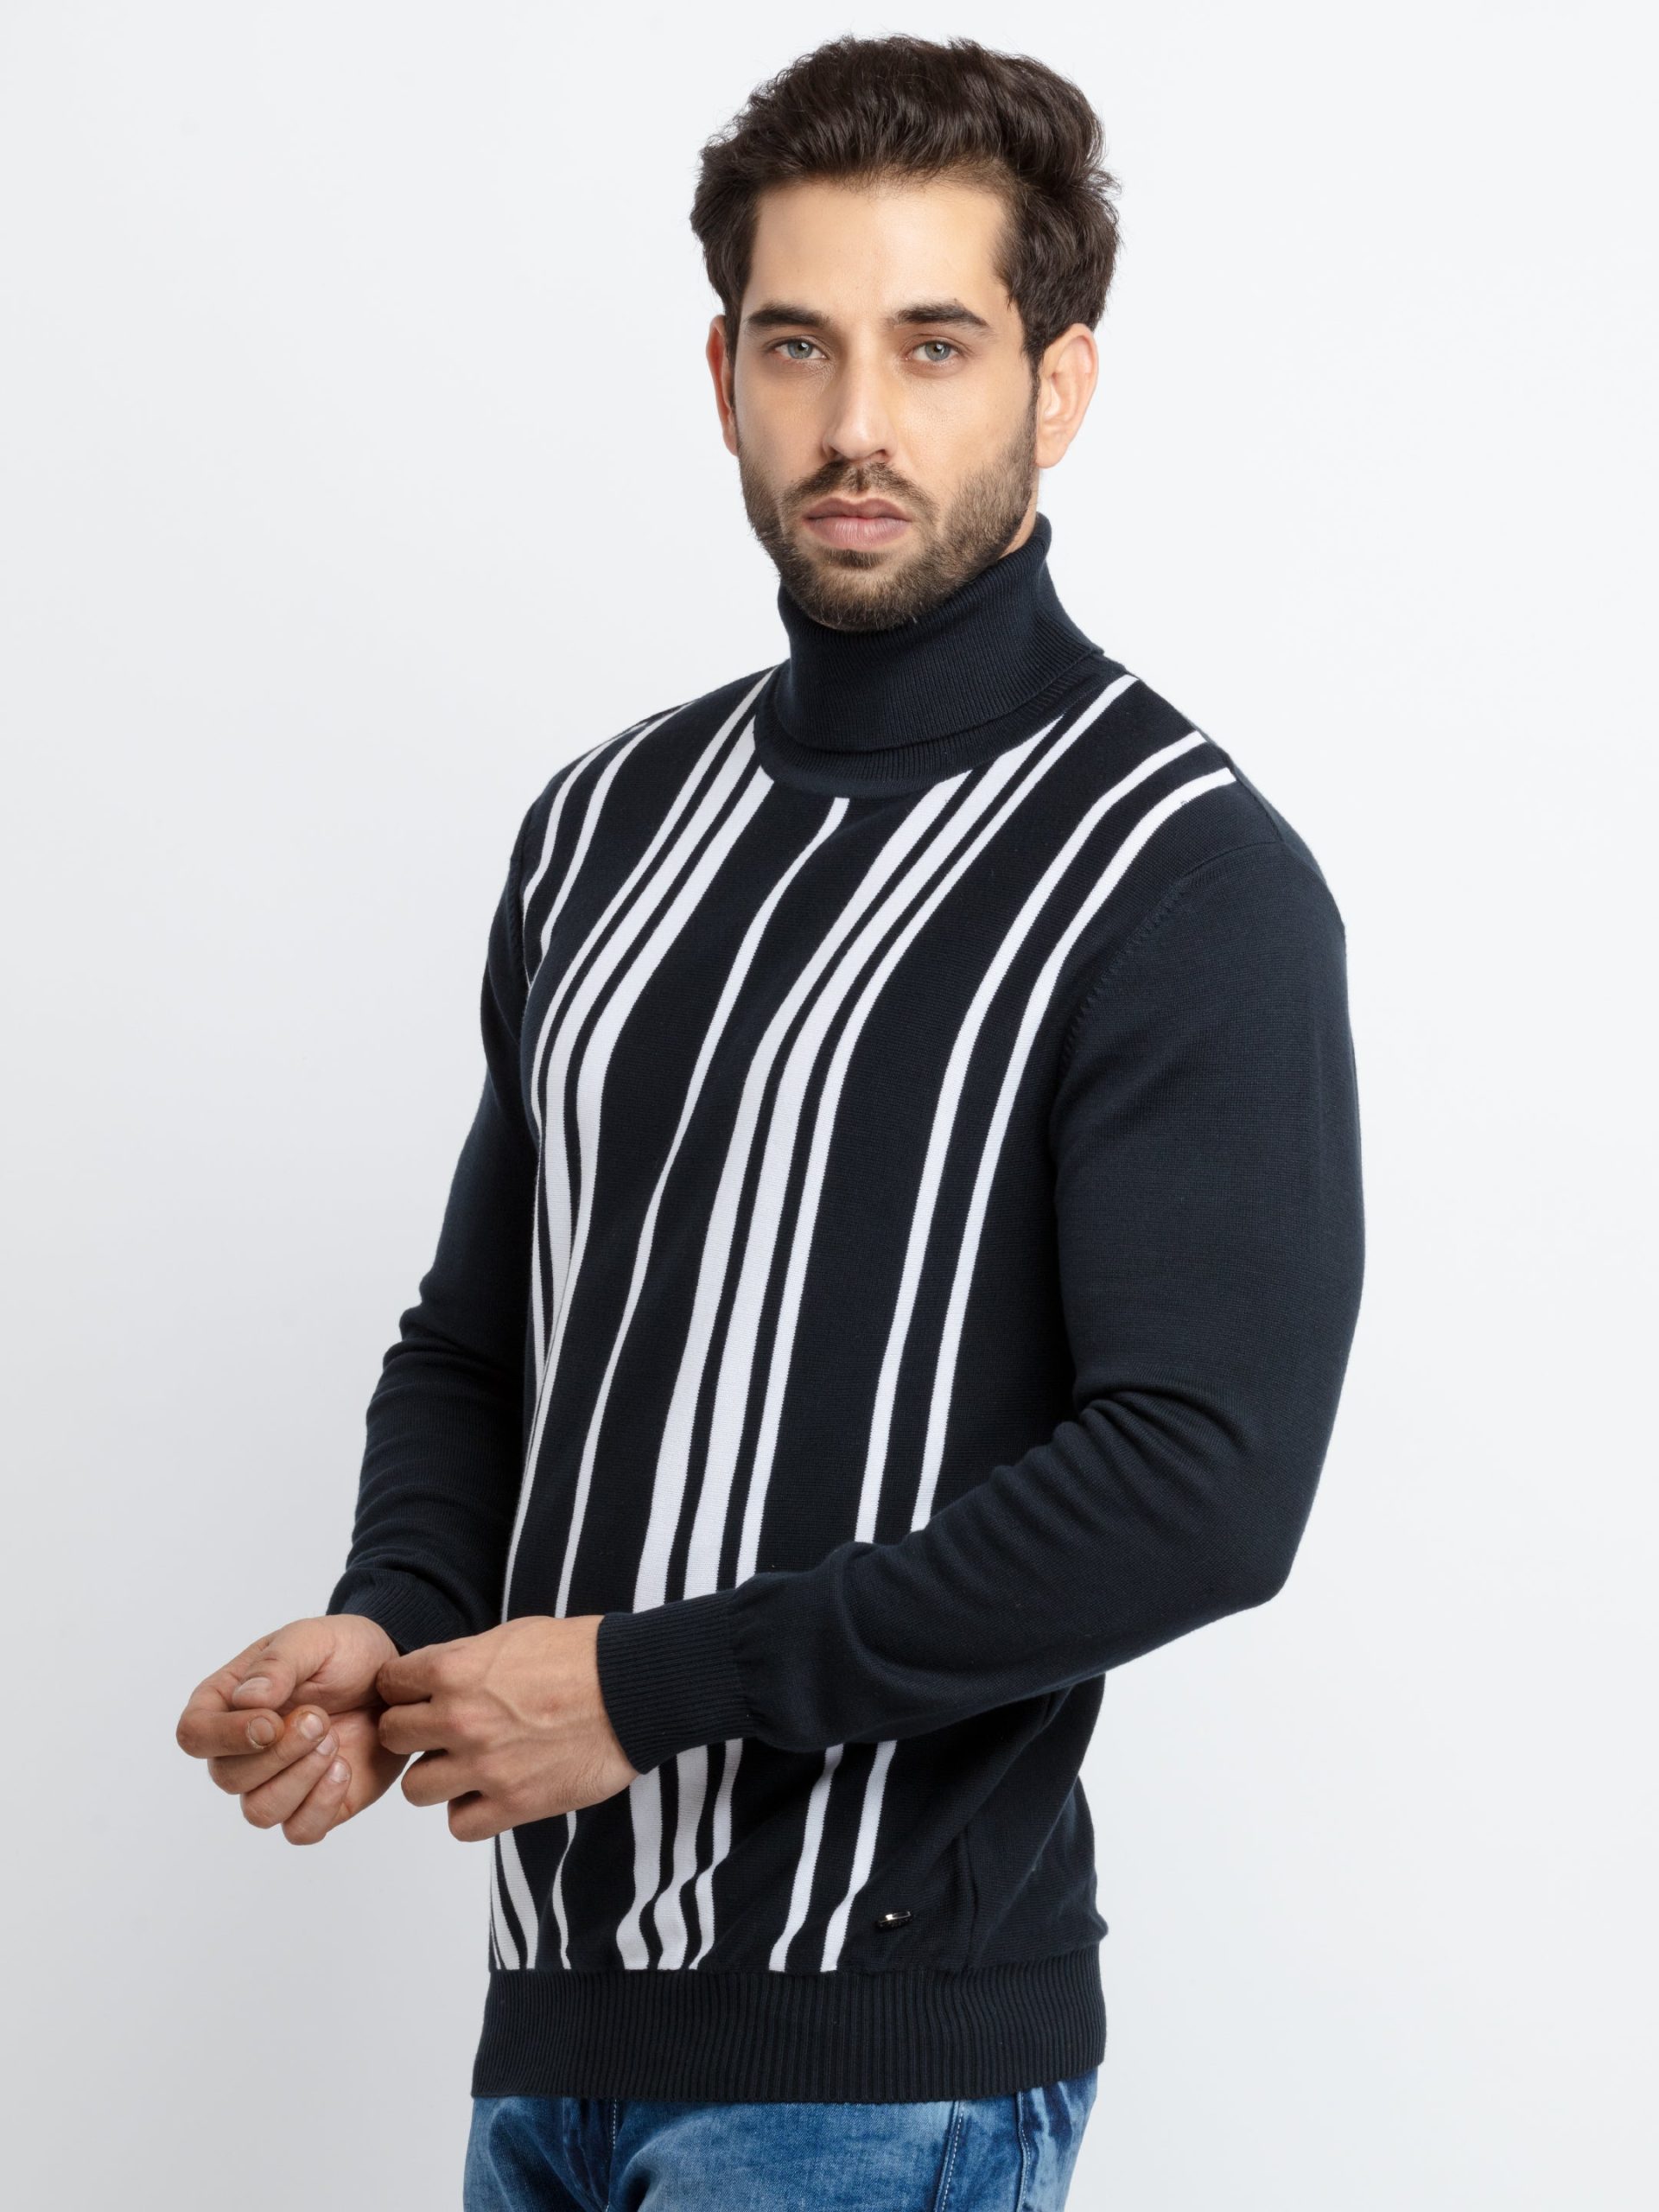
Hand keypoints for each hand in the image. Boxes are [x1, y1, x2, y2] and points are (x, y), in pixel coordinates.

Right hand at [175, 1613, 412, 1843]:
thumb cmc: (343, 1653)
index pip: (194, 1734)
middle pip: (228, 1777)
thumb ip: (277, 1664)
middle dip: (280, 1752)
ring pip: (259, 1812)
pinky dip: (322, 1806)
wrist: (391, 1679)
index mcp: (228, 1703)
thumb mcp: (313, 1640)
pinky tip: (344, 1768)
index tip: (271, 1723)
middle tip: (320, 1719)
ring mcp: (275, 1782)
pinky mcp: (311, 1805)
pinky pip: (299, 1831)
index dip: (225, 1737)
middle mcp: (242, 1750)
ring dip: (301, 1778)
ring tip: (333, 1740)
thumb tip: (246, 1700)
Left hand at [376, 1614, 640, 1840]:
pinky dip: (469, 1812)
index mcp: (455, 1670)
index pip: (390, 1684)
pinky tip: (490, 1791)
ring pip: (416, 1788)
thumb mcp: (513, 1635)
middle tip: (439, 1731)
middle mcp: (459, 1720)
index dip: (403, 1688)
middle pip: (391, 1737)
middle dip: (411, 1732)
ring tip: (465, 1765)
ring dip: (436, 1776)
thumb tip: (437, 1679)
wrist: (632, 1690)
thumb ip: (465, 1658)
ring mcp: (484, 1766)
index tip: (417, 1694)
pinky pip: (459, 1825)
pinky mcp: (513, 1803)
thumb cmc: (581, 1655)